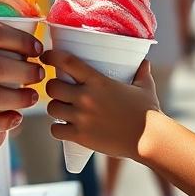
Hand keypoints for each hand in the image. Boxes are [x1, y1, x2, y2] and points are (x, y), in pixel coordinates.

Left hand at [42, 50, 160, 160]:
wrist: (149, 139)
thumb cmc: (148, 112)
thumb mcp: (145, 87)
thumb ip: (141, 73)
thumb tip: (145, 62)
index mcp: (98, 81)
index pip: (67, 62)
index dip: (51, 56)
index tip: (46, 56)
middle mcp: (86, 97)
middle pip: (52, 87)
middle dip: (53, 87)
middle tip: (59, 90)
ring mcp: (81, 117)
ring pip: (51, 108)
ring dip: (55, 108)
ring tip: (62, 109)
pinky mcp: (80, 136)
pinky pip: (56, 130)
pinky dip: (57, 129)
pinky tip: (63, 128)